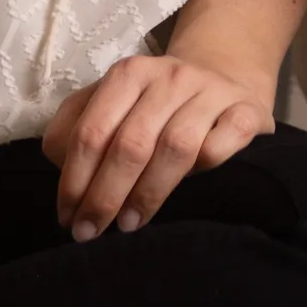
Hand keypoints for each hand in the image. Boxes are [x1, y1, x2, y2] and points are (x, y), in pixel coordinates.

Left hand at [43, 51, 273, 240]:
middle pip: (131, 143)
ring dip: (148, 193)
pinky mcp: (247, 109)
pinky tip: (194, 187)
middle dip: (105, 196)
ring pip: (177, 146)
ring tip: (130, 225)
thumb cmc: (156, 104)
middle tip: (91, 232)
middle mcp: (170, 76)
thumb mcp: (112, 103)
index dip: (75, 180)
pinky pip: (225, 141)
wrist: (225, 74)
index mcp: (129, 74)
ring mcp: (211, 91)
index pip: (92, 131)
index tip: (67, 217)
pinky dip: (207, 165)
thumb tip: (58, 164)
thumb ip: (78, 126)